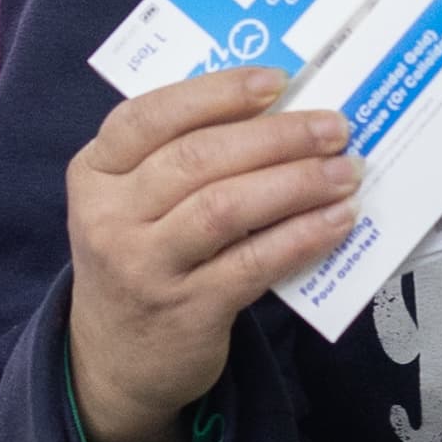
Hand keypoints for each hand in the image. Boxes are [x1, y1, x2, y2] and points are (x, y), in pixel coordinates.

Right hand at [61, 67, 354, 441]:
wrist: (113, 361)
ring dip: (296, 183)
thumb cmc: (141, 259)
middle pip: (198, 159)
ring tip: (346, 172)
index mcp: (95, 172)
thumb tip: (279, 111)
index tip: (278, 80)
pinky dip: (301, 237)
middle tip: (334, 128)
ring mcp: (144, 267)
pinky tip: (337, 222)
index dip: (216, 92)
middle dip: (276, 136)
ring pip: (226, 207)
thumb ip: (176, 159)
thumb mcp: (130, 204)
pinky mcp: (185, 311)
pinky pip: (253, 263)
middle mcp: (109, 217)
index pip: (150, 115)